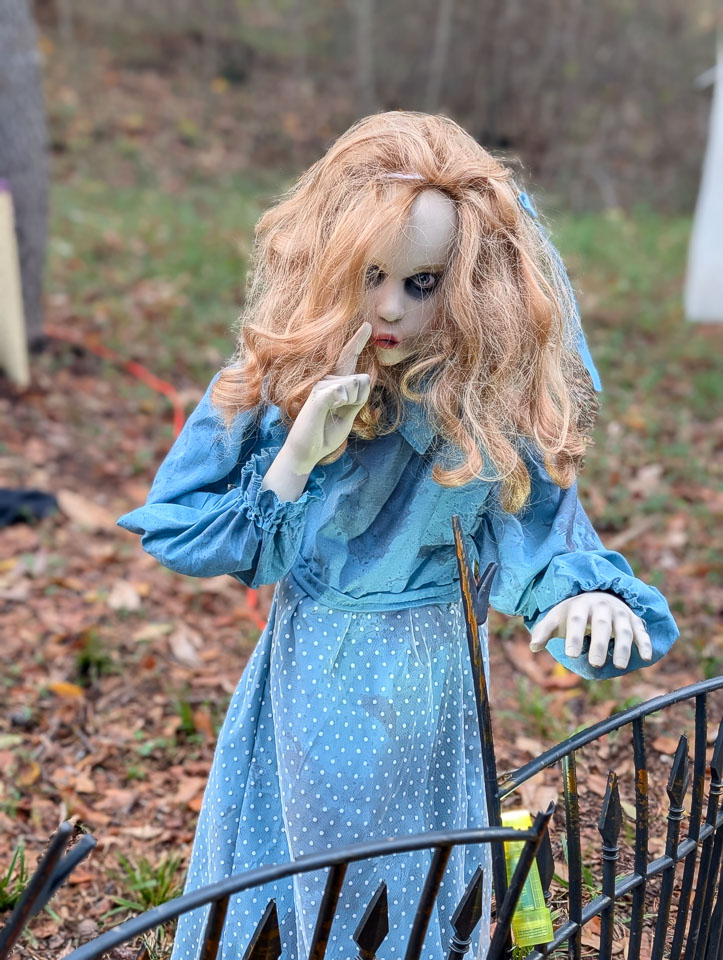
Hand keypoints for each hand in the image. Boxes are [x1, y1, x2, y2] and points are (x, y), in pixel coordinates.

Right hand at [281, 322, 372, 472]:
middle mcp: (327, 381)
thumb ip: (358, 399)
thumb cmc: (324, 434)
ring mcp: (321, 387)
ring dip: (351, 405)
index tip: (366, 325)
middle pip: (361, 379)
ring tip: (331, 416)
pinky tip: (330, 411)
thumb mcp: (348, 417)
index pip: (348, 360)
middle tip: (341, 414)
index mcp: (336, 386)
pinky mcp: (318, 395)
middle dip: (360, 400)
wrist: (307, 453)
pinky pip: (342, 390)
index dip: (357, 341)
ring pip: (354, 385)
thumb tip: (363, 376)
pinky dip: (343, 402)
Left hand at [529, 591, 652, 669]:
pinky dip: (645, 642)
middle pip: (602, 625)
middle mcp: (602, 606)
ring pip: (624, 629)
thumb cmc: (574, 613)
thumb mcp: (557, 617)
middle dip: (599, 644)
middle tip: (595, 664)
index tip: (571, 655)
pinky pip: (641, 630)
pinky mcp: (633, 619)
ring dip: (623, 647)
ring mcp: (620, 612)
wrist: (597, 596)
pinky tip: (646, 658)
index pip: (577, 620)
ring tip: (618, 666)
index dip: (574, 637)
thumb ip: (544, 630)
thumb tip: (533, 647)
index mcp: (580, 604)